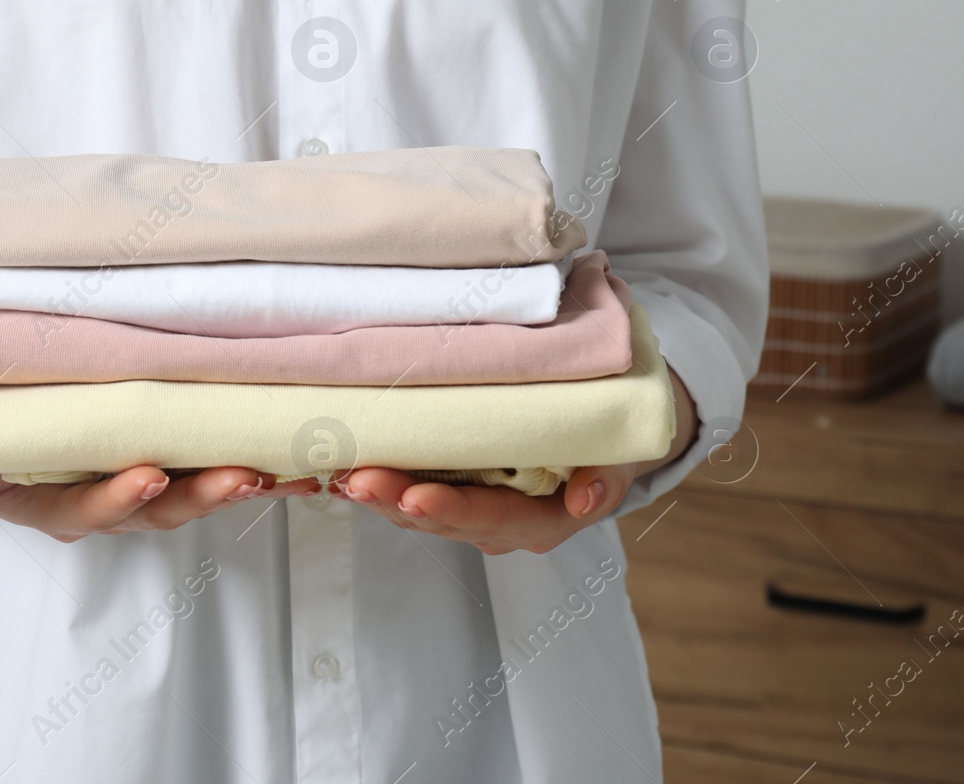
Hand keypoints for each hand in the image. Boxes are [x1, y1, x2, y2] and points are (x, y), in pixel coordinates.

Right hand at [0, 466, 319, 541]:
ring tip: (282, 471)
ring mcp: (143, 482)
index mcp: (50, 501)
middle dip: (201, 495)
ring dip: (240, 484)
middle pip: (156, 509)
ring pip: (194, 492)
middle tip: (242, 477)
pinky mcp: (177, 460)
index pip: (83, 510)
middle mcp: (103, 500)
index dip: (116, 498)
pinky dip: (260, 467)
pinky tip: (302, 465)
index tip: (149, 475)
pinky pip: (218, 468)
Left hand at [333, 365, 698, 554]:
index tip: (413, 496)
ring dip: (378, 492)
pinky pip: (412, 492)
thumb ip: (607, 477)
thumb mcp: (623, 456)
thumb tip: (585, 499)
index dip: (450, 509)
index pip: (489, 518)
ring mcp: (474, 510)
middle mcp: (501, 525)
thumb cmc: (614, 443)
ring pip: (418, 510)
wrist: (612, 439)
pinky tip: (345, 462)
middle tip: (355, 478)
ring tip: (339, 468)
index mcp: (541, 520)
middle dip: (395, 500)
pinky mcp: (455, 489)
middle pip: (441, 518)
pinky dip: (381, 479)